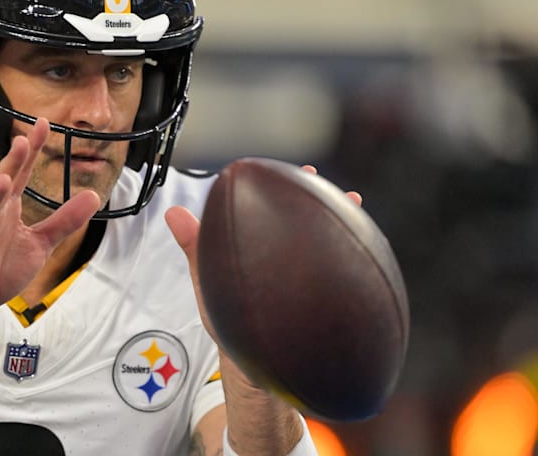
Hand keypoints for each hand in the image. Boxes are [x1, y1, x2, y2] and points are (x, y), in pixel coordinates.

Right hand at [0, 118, 99, 338]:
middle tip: (23, 141)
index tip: (44, 125)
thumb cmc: (0, 269)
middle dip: (10, 164)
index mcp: (6, 210)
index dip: (31, 151)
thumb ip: (64, 220)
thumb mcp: (39, 243)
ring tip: (3, 180)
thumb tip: (93, 196)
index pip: (19, 174)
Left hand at [166, 164, 361, 344]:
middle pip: (299, 219)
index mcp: (258, 249)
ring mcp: (307, 274)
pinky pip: (342, 269)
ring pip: (325, 239)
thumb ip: (195, 247)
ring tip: (350, 200)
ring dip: (337, 218)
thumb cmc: (231, 324)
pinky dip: (355, 251)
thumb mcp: (208, 282)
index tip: (269, 170)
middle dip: (308, 194)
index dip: (268, 188)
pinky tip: (364, 243)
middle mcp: (284, 257)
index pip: (264, 210)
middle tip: (311, 174)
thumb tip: (173, 213)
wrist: (257, 368)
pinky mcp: (325, 295)